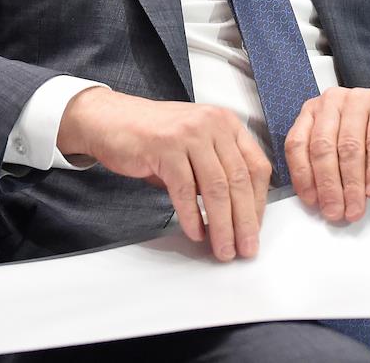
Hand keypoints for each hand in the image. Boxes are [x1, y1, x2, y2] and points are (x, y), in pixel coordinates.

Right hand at [57, 88, 271, 261]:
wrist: (110, 119)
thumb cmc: (154, 134)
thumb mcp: (197, 143)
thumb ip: (218, 168)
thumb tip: (237, 211)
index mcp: (227, 123)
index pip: (256, 166)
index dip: (259, 201)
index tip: (256, 227)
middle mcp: (213, 124)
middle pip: (238, 180)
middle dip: (245, 220)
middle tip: (246, 248)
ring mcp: (189, 134)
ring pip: (215, 188)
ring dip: (222, 225)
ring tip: (223, 248)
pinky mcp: (165, 148)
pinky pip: (185, 190)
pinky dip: (192, 217)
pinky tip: (196, 233)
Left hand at [285, 87, 369, 223]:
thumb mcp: (347, 154)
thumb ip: (331, 171)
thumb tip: (323, 203)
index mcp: (314, 112)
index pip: (297, 144)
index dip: (303, 176)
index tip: (312, 202)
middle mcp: (333, 101)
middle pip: (323, 146)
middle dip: (328, 185)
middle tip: (335, 211)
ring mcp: (360, 99)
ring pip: (349, 146)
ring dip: (351, 183)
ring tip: (355, 207)